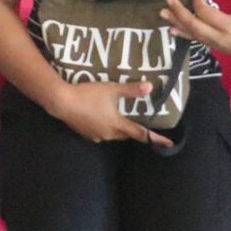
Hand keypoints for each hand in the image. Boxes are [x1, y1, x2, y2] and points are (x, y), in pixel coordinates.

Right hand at [47, 81, 174, 146]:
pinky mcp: (86, 134)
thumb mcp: (111, 89)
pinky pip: (101, 132)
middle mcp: (109, 134)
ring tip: (116, 116)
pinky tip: (99, 117)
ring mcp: (97, 136)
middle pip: (126, 134)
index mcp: (118, 125)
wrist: (62, 102)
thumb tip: (150, 87)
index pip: (141, 134)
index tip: (168, 143)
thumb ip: (131, 90)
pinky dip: (104, 126)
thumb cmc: (88, 95)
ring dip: (118, 127)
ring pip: (113, 134)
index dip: (155, 138)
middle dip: (133, 130)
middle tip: (137, 121)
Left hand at [160, 0, 230, 61]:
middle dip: (180, 12)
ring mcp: (213, 43)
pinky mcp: (211, 46)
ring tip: (162, 13)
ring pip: (191, 33)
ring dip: (176, 22)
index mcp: (230, 25)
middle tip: (169, 0)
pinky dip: (182, 34)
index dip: (198, 2)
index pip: (207, 14)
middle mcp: (218, 36)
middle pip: (194, 25)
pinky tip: (171, 28)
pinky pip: (194, 39)